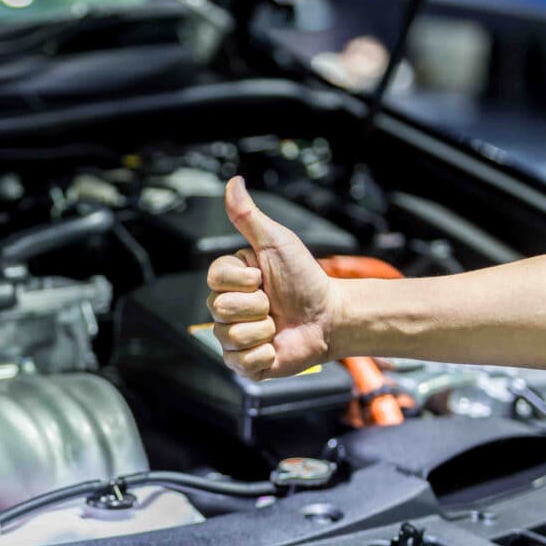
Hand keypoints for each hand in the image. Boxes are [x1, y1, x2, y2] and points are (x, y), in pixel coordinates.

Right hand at [206, 177, 338, 379]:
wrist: (330, 316)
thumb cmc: (306, 278)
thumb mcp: (277, 242)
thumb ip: (249, 216)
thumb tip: (233, 182)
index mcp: (231, 281)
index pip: (215, 279)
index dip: (243, 280)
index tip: (263, 277)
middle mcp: (228, 309)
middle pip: (220, 308)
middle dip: (256, 305)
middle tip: (274, 303)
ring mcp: (235, 337)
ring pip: (229, 335)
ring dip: (263, 329)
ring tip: (278, 324)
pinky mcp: (246, 363)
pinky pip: (240, 361)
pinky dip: (263, 354)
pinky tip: (276, 345)